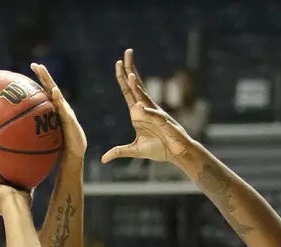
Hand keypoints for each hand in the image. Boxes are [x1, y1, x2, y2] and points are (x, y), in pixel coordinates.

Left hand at [30, 63, 86, 159]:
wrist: (73, 154)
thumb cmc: (58, 147)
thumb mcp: (45, 137)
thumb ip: (35, 130)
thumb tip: (16, 132)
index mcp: (55, 109)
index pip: (46, 91)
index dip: (41, 78)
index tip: (33, 66)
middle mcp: (61, 107)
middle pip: (51, 88)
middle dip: (44, 75)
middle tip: (35, 65)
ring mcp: (66, 112)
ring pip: (56, 95)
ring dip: (50, 83)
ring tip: (44, 72)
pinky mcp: (70, 119)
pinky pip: (63, 108)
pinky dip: (59, 99)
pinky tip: (55, 91)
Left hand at [102, 49, 194, 164]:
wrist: (177, 153)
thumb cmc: (159, 149)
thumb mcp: (134, 151)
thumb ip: (119, 151)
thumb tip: (103, 159)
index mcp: (138, 113)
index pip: (128, 92)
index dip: (122, 78)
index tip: (118, 63)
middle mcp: (146, 109)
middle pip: (136, 87)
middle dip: (131, 70)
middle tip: (126, 53)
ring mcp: (155, 114)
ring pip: (145, 97)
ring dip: (137, 87)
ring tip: (129, 75)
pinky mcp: (164, 123)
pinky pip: (154, 116)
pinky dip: (147, 112)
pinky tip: (139, 107)